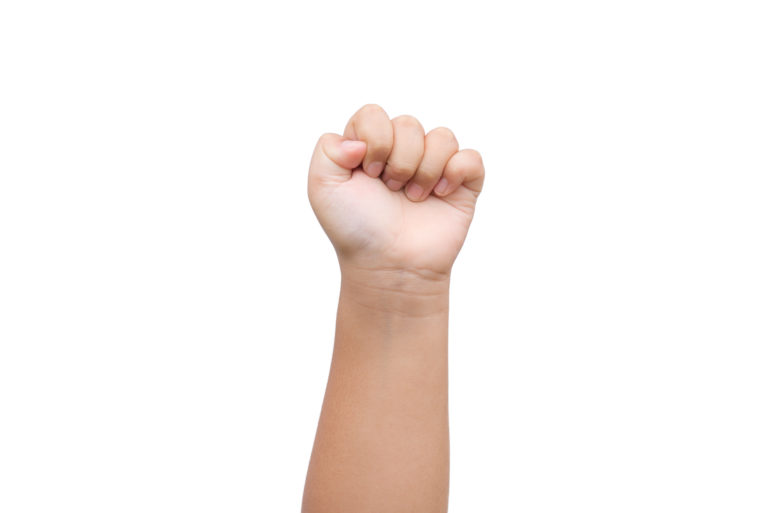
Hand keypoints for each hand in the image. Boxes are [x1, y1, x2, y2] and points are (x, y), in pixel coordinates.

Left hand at [308, 104, 483, 278]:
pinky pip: (471, 157)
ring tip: (414, 198)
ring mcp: (434, 167)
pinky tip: (439, 195)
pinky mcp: (462, 184)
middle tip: (391, 190)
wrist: (387, 266)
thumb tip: (359, 140)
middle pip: (409, 123)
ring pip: (443, 136)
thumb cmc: (354, 229)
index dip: (374, 140)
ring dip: (425, 169)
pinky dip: (456, 172)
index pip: (373, 114)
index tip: (367, 175)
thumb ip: (327, 149)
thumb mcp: (322, 188)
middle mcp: (402, 152)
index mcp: (369, 146)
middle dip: (399, 160)